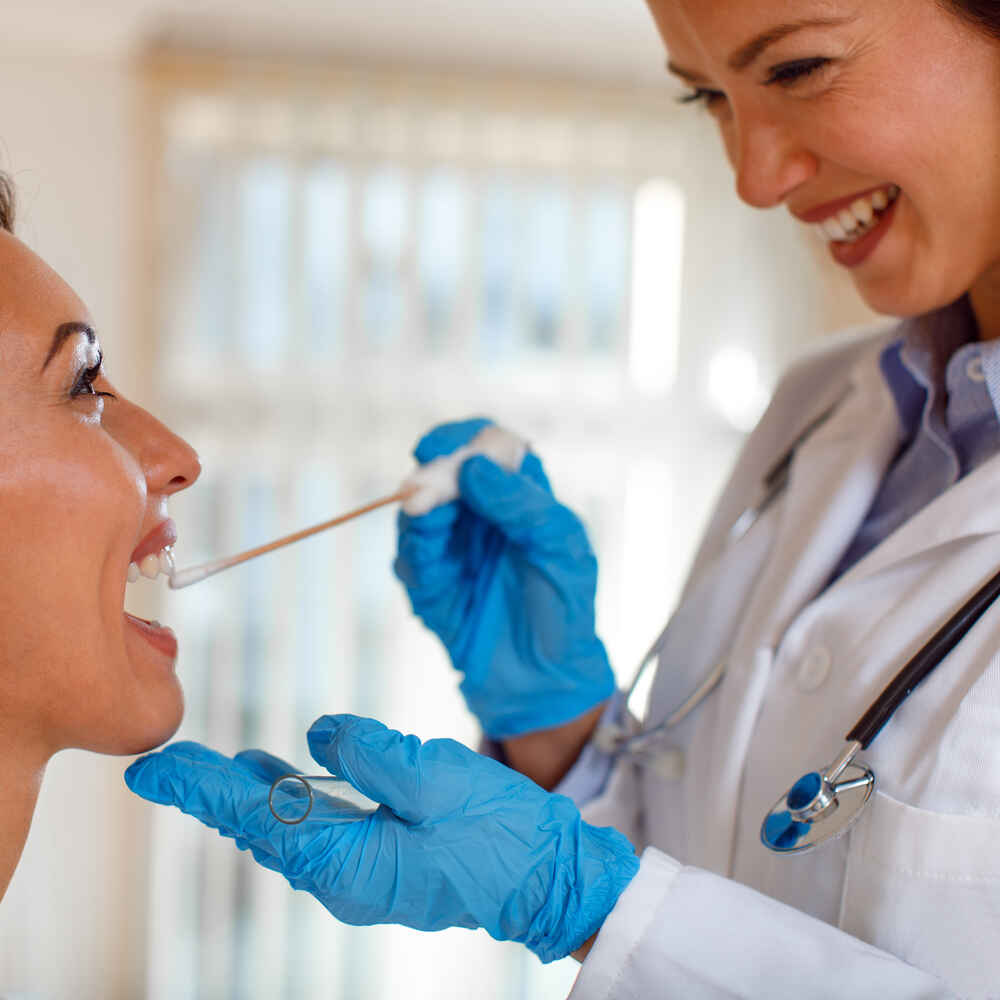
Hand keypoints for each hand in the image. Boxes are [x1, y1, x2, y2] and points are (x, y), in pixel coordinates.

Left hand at [125, 715, 638, 962]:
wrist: (545, 877)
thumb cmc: (500, 832)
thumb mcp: (438, 782)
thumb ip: (372, 756)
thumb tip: (319, 732)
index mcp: (350, 860)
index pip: (257, 818)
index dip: (202, 790)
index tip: (152, 772)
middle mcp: (343, 875)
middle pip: (261, 825)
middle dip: (211, 792)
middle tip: (162, 765)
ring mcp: (361, 871)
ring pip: (286, 825)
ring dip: (244, 794)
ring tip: (205, 767)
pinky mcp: (380, 858)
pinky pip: (317, 826)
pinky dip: (287, 797)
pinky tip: (275, 773)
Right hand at [394, 418, 614, 738]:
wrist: (544, 676)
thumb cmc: (563, 603)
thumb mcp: (558, 545)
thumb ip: (520, 503)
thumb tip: (473, 467)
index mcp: (514, 490)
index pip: (483, 442)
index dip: (465, 439)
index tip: (453, 449)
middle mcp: (477, 509)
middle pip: (443, 468)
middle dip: (435, 474)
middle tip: (426, 488)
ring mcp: (448, 543)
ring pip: (418, 508)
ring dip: (420, 509)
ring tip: (423, 512)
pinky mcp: (427, 581)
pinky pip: (410, 556)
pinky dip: (415, 550)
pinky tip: (428, 560)